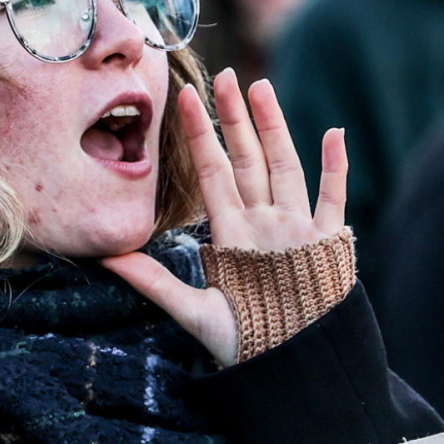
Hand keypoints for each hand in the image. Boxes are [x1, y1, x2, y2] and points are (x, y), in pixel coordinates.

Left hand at [106, 70, 346, 366]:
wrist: (291, 368)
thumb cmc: (244, 343)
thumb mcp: (193, 312)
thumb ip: (155, 283)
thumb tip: (107, 259)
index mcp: (232, 234)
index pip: (212, 172)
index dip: (198, 135)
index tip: (182, 98)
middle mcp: (263, 223)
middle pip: (248, 159)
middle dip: (234, 118)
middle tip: (224, 74)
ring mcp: (295, 230)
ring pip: (285, 166)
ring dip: (275, 129)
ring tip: (262, 89)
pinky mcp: (325, 244)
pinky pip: (332, 198)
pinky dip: (336, 168)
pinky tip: (334, 133)